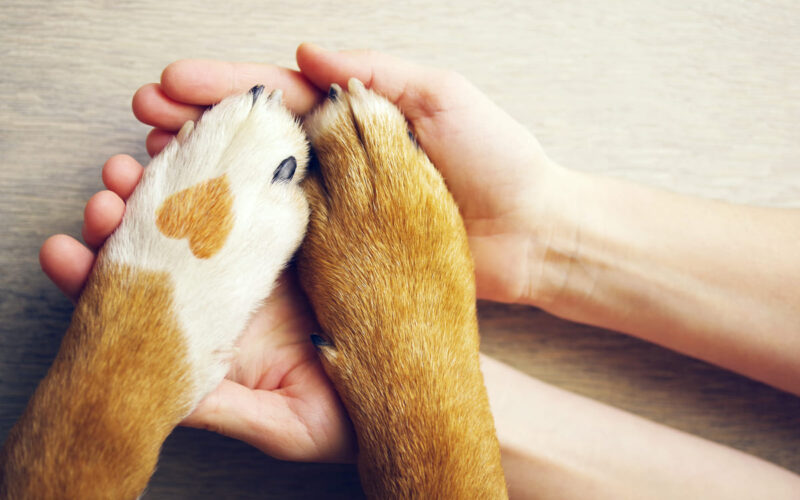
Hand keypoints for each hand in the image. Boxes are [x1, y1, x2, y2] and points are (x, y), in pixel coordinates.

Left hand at [39, 154, 355, 462]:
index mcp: (223, 323)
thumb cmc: (351, 417)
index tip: (69, 254)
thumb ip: (224, 408)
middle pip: (174, 236)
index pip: (152, 293)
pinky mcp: (324, 221)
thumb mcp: (285, 424)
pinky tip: (216, 145)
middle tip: (108, 188)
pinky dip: (246, 161)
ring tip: (144, 161)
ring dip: (174, 175)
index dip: (104, 272)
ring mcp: (280, 249)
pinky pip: (281, 183)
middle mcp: (241, 280)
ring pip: (215, 200)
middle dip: (133, 210)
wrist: (419, 389)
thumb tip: (163, 398)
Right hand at [131, 44, 564, 304]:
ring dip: (202, 179)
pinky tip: (201, 230)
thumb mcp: (442, 95)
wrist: (532, 234)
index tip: (171, 82)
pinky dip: (240, 234)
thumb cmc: (498, 159)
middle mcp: (337, 162)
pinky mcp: (343, 257)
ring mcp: (336, 211)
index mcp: (353, 119)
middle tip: (143, 122)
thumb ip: (374, 73)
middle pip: (252, 142)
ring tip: (150, 171)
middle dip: (194, 127)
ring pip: (257, 191)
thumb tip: (307, 51)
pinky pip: (284, 242)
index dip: (222, 87)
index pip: (276, 96)